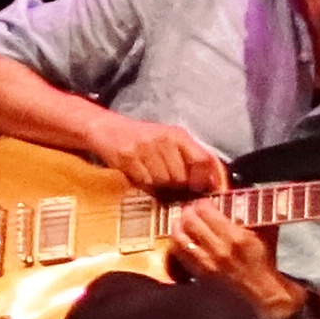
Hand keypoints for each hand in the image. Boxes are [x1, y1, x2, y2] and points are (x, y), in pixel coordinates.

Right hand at [101, 116, 236, 196]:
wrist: (107, 129)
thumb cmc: (142, 139)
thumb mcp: (169, 141)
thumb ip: (190, 157)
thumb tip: (212, 182)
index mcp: (178, 135)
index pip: (203, 160)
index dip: (205, 179)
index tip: (203, 189)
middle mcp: (164, 139)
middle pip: (182, 177)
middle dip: (177, 185)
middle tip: (168, 181)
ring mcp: (145, 147)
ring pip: (164, 181)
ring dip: (159, 185)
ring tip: (151, 174)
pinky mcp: (128, 156)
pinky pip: (145, 182)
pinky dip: (144, 184)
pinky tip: (139, 174)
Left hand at [163, 201, 302, 318]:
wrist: (263, 291)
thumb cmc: (265, 260)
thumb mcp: (265, 232)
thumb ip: (253, 214)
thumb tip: (243, 196)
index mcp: (236, 237)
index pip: (207, 212)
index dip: (201, 203)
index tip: (202, 201)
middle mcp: (219, 249)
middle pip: (191, 222)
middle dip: (188, 211)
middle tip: (189, 208)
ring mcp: (207, 262)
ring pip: (180, 238)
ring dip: (178, 226)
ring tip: (181, 220)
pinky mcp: (200, 273)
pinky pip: (180, 255)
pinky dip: (177, 243)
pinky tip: (179, 238)